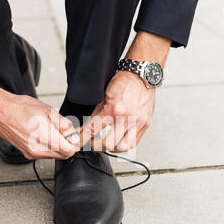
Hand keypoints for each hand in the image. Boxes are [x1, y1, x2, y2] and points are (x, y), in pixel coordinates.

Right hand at [0, 72, 78, 158]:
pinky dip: (49, 146)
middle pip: (63, 155)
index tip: (74, 135)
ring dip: (58, 145)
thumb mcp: (48, 111)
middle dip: (67, 144)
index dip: (75, 142)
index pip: (70, 150)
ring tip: (53, 130)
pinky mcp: (27, 153)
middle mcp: (38, 150)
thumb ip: (63, 124)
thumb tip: (72, 133)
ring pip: (54, 155)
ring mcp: (31, 153)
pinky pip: (44, 153)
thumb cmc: (19, 108)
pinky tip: (45, 134)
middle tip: (66, 131)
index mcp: (44, 138)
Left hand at [79, 31, 169, 151]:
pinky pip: (134, 143)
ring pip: (122, 147)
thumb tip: (86, 127)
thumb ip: (96, 113)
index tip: (78, 141)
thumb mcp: (104, 95)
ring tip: (105, 144)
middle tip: (90, 143)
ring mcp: (138, 123)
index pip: (93, 129)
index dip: (82, 138)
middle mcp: (127, 118)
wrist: (142, 75)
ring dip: (112, 148)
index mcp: (114, 109)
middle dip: (96, 146)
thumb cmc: (124, 82)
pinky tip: (118, 141)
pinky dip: (124, 144)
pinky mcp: (145, 124)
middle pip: (108, 144)